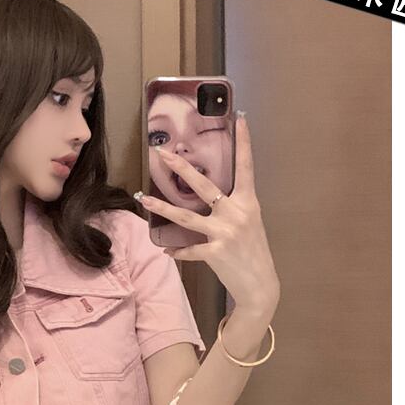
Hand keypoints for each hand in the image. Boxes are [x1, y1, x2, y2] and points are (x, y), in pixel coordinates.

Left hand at [137, 114, 279, 314]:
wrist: (260, 285)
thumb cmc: (253, 252)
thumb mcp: (249, 224)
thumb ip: (232, 208)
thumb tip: (211, 198)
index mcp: (248, 203)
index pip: (246, 167)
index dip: (244, 142)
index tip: (239, 119)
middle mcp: (236, 213)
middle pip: (203, 185)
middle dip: (181, 168)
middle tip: (163, 155)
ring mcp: (225, 232)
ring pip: (186, 217)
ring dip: (162, 207)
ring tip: (143, 197)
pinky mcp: (215, 252)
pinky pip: (189, 250)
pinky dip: (177, 251)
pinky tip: (167, 251)